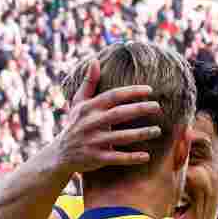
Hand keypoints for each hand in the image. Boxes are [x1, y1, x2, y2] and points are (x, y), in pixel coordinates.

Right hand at [52, 59, 161, 175]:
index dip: (132, 92)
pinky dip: (131, 158)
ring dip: (141, 134)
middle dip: (140, 109)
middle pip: (119, 114)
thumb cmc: (75, 124)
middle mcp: (91, 123)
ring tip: (157, 130)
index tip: (150, 90)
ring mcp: (93, 142)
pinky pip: (117, 158)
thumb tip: (94, 60)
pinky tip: (146, 156)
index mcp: (90, 108)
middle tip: (157, 107)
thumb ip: (89, 83)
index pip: (113, 96)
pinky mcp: (96, 158)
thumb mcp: (78, 103)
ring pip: (121, 137)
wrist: (60, 154)